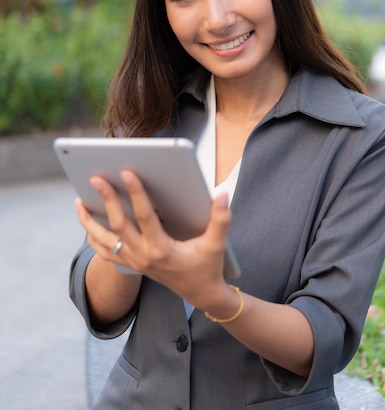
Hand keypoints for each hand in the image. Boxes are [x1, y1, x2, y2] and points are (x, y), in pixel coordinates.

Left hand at [76, 169, 232, 310]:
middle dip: (106, 200)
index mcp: (162, 249)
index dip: (136, 193)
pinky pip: (105, 252)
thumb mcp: (217, 244)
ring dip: (89, 221)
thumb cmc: (208, 267)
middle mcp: (144, 256)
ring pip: (104, 241)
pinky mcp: (132, 265)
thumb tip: (222, 194)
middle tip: (96, 178)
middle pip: (118, 225)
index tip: (127, 172)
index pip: (144, 216)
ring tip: (79, 201)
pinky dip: (93, 237)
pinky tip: (88, 224)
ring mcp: (135, 262)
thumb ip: (221, 218)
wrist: (202, 295)